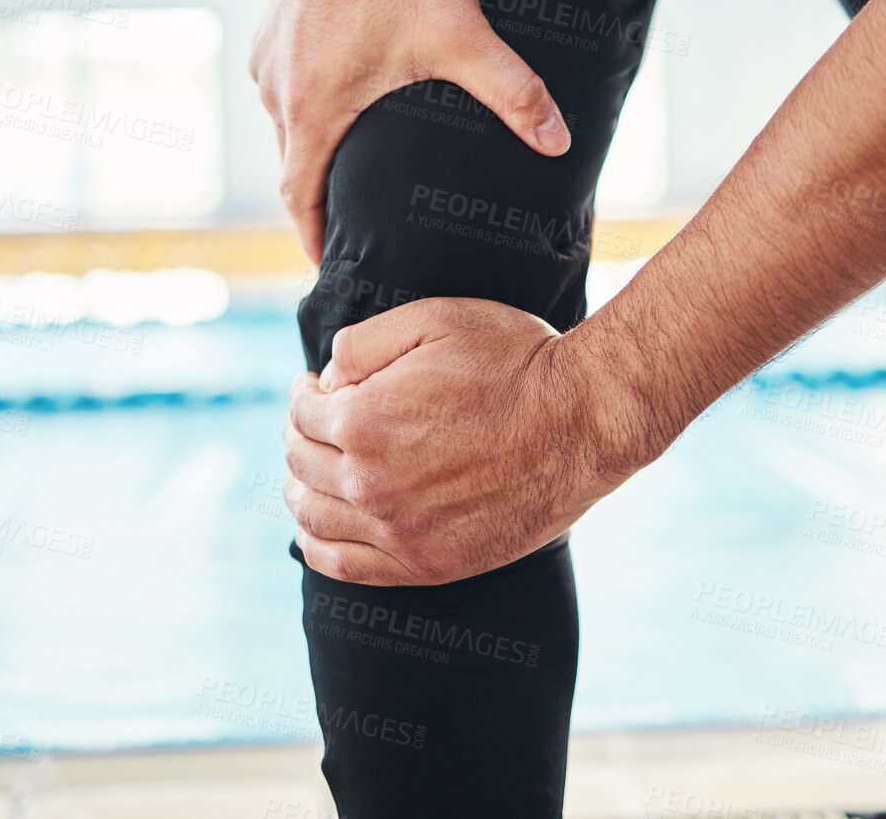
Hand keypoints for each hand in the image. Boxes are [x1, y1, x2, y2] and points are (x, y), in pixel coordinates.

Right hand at [248, 0, 570, 264]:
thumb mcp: (460, 35)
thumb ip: (512, 92)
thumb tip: (557, 141)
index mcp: (310, 110)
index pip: (298, 199)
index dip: (314, 238)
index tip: (331, 264)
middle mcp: (277, 91)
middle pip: (293, 165)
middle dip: (323, 199)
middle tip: (355, 225)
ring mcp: (271, 58)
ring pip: (288, 124)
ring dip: (317, 148)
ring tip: (355, 168)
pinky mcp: (274, 28)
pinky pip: (288, 85)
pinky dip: (312, 105)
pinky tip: (347, 99)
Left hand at [283, 298, 642, 584]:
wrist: (584, 421)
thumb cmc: (516, 361)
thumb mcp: (435, 319)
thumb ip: (362, 342)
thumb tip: (326, 377)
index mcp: (364, 421)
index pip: (302, 411)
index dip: (307, 392)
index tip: (320, 386)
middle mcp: (370, 484)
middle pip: (301, 463)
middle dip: (301, 435)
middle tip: (317, 421)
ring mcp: (399, 531)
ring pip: (312, 517)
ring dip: (301, 488)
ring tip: (314, 469)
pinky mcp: (428, 563)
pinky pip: (344, 566)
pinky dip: (318, 546)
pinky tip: (322, 526)